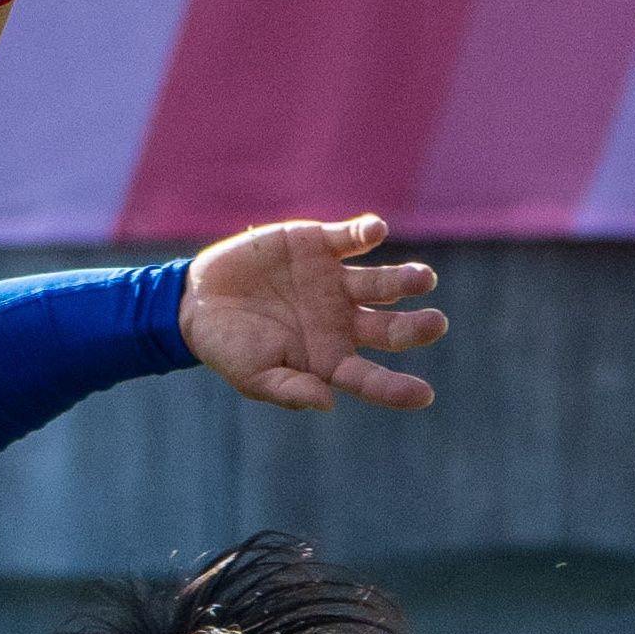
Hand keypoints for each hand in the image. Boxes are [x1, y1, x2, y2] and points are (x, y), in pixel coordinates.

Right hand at [175, 212, 442, 413]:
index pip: (370, 377)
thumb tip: (329, 402)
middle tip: (436, 324)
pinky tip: (375, 231)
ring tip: (423, 279)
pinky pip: (352, 238)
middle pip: (389, 327)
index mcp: (329, 357)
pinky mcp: (320, 245)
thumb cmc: (229, 347)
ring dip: (404, 280)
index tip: (425, 395)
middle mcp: (341, 319)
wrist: (198, 300)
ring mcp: (334, 281)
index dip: (397, 389)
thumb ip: (290, 389)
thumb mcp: (253, 376)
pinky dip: (366, 232)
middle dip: (414, 327)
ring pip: (381, 282)